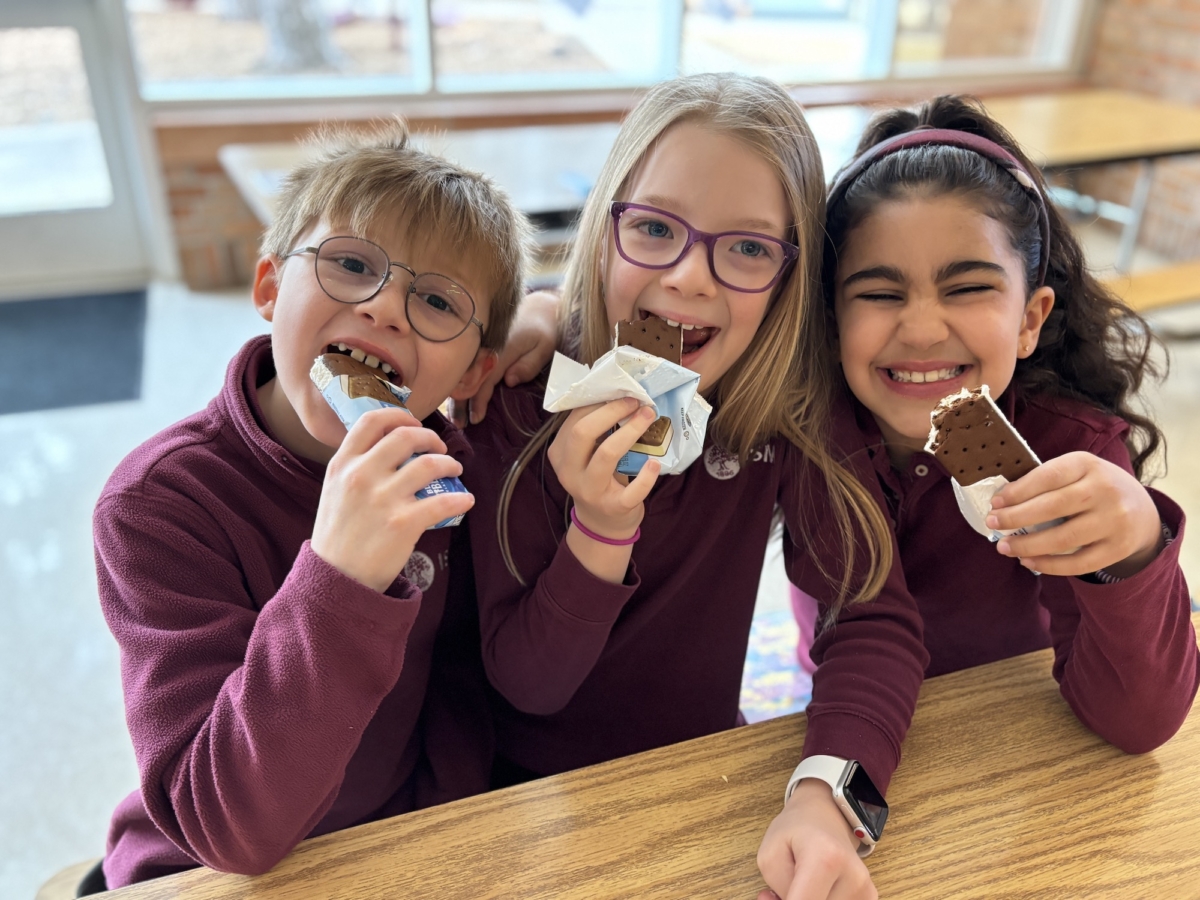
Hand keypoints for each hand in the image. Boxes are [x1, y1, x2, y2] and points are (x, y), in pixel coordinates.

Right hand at [311, 407, 474, 591]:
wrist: (337, 579)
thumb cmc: (338, 536)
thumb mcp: (334, 491)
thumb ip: (356, 468)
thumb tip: (389, 449)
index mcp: (342, 465)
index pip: (372, 421)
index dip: (399, 415)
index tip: (414, 422)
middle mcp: (361, 476)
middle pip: (406, 435)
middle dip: (430, 437)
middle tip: (439, 448)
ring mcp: (383, 499)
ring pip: (430, 464)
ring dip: (449, 463)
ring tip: (454, 470)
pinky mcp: (403, 523)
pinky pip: (443, 502)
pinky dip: (460, 499)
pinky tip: (465, 500)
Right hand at [450, 289, 560, 425]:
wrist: (539, 307)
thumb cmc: (544, 330)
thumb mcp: (544, 346)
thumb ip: (528, 364)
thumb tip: (509, 381)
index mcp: (500, 350)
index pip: (484, 379)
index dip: (478, 400)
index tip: (476, 419)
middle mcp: (484, 347)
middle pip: (466, 379)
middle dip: (460, 403)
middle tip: (459, 425)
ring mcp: (478, 346)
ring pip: (461, 374)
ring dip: (456, 396)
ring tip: (455, 418)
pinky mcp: (477, 346)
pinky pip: (463, 367)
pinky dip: (457, 384)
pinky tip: (454, 399)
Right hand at [547, 398, 660, 582]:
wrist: (602, 524)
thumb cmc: (598, 479)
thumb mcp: (586, 455)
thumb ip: (595, 430)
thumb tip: (620, 394)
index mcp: (560, 454)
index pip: (574, 419)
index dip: (599, 402)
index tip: (623, 392)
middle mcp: (569, 472)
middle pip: (582, 433)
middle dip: (612, 412)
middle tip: (637, 403)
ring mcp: (589, 491)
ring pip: (606, 455)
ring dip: (630, 432)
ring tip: (649, 417)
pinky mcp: (612, 507)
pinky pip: (631, 491)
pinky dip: (646, 476)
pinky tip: (655, 463)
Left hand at [757, 780, 876, 899]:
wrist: (827, 815)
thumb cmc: (796, 830)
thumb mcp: (771, 854)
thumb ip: (778, 889)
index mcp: (826, 858)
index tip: (777, 898)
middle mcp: (853, 876)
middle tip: (781, 891)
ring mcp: (865, 888)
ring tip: (800, 885)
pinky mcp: (868, 896)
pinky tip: (815, 890)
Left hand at [986, 451, 1163, 577]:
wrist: (1143, 511)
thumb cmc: (1095, 488)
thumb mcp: (1078, 472)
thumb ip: (1048, 482)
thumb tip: (1003, 502)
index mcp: (1088, 464)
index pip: (1049, 476)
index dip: (1018, 491)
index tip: (995, 502)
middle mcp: (1105, 490)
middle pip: (1053, 507)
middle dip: (1016, 518)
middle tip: (992, 524)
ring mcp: (1115, 520)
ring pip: (1064, 537)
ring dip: (1028, 545)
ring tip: (1004, 547)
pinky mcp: (1118, 548)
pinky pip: (1079, 562)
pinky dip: (1049, 564)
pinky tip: (1029, 561)